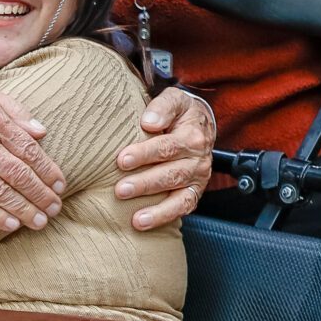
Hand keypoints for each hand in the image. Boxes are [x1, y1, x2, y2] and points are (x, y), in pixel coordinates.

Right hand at [0, 76, 64, 231]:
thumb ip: (15, 110)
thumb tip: (41, 131)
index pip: (29, 150)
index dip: (48, 170)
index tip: (60, 184)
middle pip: (20, 174)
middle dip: (41, 194)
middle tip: (55, 208)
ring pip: (1, 192)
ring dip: (24, 209)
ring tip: (40, 221)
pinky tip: (10, 224)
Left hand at [115, 87, 213, 230]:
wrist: (200, 123)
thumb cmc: (180, 111)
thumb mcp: (174, 99)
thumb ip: (161, 107)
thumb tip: (148, 122)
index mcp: (192, 136)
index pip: (166, 147)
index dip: (144, 154)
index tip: (122, 159)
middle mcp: (198, 160)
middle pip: (170, 174)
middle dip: (144, 183)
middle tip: (120, 190)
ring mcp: (198, 178)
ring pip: (177, 195)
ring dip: (155, 207)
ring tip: (134, 217)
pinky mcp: (195, 192)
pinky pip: (183, 207)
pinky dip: (164, 217)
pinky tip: (143, 222)